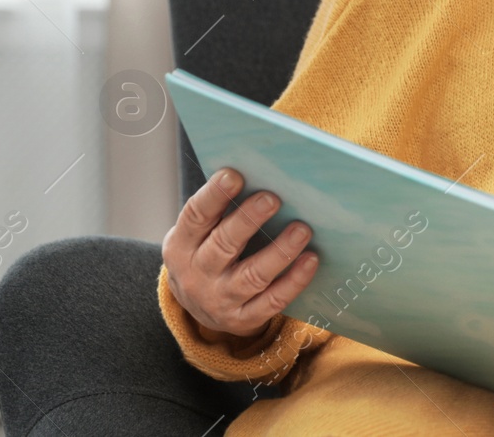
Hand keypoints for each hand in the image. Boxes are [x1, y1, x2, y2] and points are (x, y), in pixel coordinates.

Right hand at [161, 168, 317, 338]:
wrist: (198, 307)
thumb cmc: (208, 252)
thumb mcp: (200, 234)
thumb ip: (221, 209)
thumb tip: (261, 173)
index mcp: (182, 245)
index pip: (196, 216)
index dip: (214, 195)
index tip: (234, 174)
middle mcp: (196, 275)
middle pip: (223, 245)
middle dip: (248, 220)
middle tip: (273, 198)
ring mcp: (220, 300)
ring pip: (252, 276)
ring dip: (280, 251)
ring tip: (302, 229)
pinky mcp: (243, 319)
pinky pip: (272, 301)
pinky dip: (294, 281)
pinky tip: (311, 260)